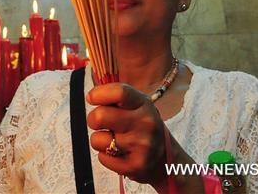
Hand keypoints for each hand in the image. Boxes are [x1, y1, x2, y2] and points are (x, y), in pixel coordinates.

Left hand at [87, 83, 202, 193]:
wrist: (166, 160)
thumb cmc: (141, 127)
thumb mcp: (136, 106)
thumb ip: (116, 97)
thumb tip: (91, 95)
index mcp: (144, 104)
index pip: (119, 92)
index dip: (99, 94)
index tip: (92, 98)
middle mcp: (146, 123)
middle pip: (100, 116)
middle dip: (93, 119)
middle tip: (100, 123)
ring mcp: (142, 145)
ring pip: (97, 139)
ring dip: (99, 140)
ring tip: (114, 141)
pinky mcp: (136, 166)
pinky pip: (103, 158)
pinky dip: (105, 157)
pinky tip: (119, 155)